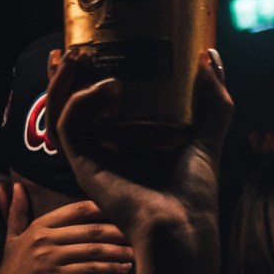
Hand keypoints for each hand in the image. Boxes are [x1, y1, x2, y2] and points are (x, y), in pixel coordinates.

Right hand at [0, 180, 134, 273]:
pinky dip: (109, 268)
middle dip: (118, 231)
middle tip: (139, 233)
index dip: (102, 208)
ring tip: (136, 253)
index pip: (76, 210)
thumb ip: (16, 210)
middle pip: (90, 230)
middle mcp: (46, 238)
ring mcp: (51, 258)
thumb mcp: (12, 236)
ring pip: (93, 250)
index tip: (122, 209)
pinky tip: (123, 268)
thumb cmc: (12, 266)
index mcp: (40, 226)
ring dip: (118, 251)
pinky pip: (89, 269)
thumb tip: (13, 185)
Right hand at [46, 48, 233, 248]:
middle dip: (64, 76)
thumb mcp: (208, 136)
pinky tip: (108, 88)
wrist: (184, 227)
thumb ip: (213, 100)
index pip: (98, 106)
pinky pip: (69, 127)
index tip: (93, 47)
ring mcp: (92, 160)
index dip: (89, 77)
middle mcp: (105, 151)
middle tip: (72, 48)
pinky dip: (81, 102)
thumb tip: (210, 57)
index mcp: (128, 144)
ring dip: (62, 84)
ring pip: (60, 114)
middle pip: (71, 107)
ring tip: (74, 57)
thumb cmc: (195, 193)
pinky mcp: (84, 168)